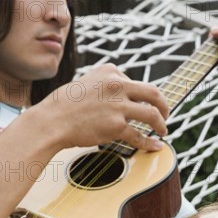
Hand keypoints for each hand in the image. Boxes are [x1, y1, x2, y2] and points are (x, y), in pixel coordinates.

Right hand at [43, 63, 169, 150]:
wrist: (52, 121)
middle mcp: (117, 84)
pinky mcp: (116, 126)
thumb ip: (107, 86)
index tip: (144, 104)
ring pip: (151, 114)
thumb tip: (124, 98)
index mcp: (110, 71)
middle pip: (153, 93)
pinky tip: (156, 146)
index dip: (141, 96)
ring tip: (163, 130)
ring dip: (161, 123)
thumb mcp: (88, 83)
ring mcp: (118, 105)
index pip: (135, 82)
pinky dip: (150, 143)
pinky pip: (139, 136)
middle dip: (164, 105)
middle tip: (166, 114)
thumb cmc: (65, 106)